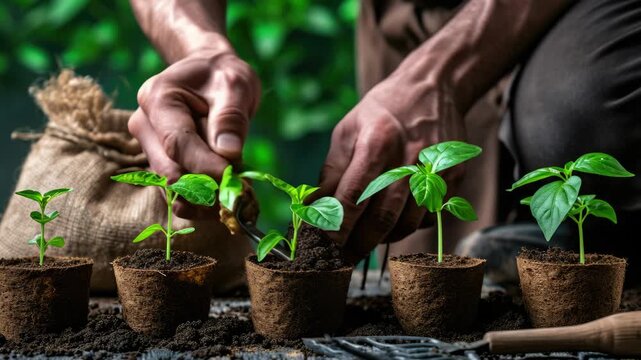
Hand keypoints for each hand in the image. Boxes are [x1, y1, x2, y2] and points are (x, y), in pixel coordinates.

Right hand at [129, 50, 259, 217]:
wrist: (211, 75)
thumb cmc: (223, 77)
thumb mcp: (236, 86)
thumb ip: (230, 118)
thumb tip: (228, 154)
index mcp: (158, 98)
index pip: (177, 143)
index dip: (205, 167)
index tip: (233, 180)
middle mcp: (144, 124)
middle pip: (170, 170)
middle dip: (206, 187)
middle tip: (239, 194)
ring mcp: (148, 146)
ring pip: (172, 186)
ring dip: (204, 198)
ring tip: (236, 194)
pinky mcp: (160, 162)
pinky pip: (176, 190)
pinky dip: (201, 199)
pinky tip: (224, 198)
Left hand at [318, 72, 465, 261]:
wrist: (433, 88)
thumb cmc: (382, 111)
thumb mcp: (348, 131)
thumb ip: (331, 172)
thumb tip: (313, 208)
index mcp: (376, 143)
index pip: (353, 198)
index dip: (336, 228)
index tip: (323, 248)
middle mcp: (409, 159)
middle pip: (382, 218)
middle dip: (359, 246)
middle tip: (342, 261)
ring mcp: (435, 171)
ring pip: (407, 225)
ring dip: (382, 239)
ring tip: (364, 241)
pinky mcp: (452, 179)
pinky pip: (426, 218)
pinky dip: (406, 226)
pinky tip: (392, 221)